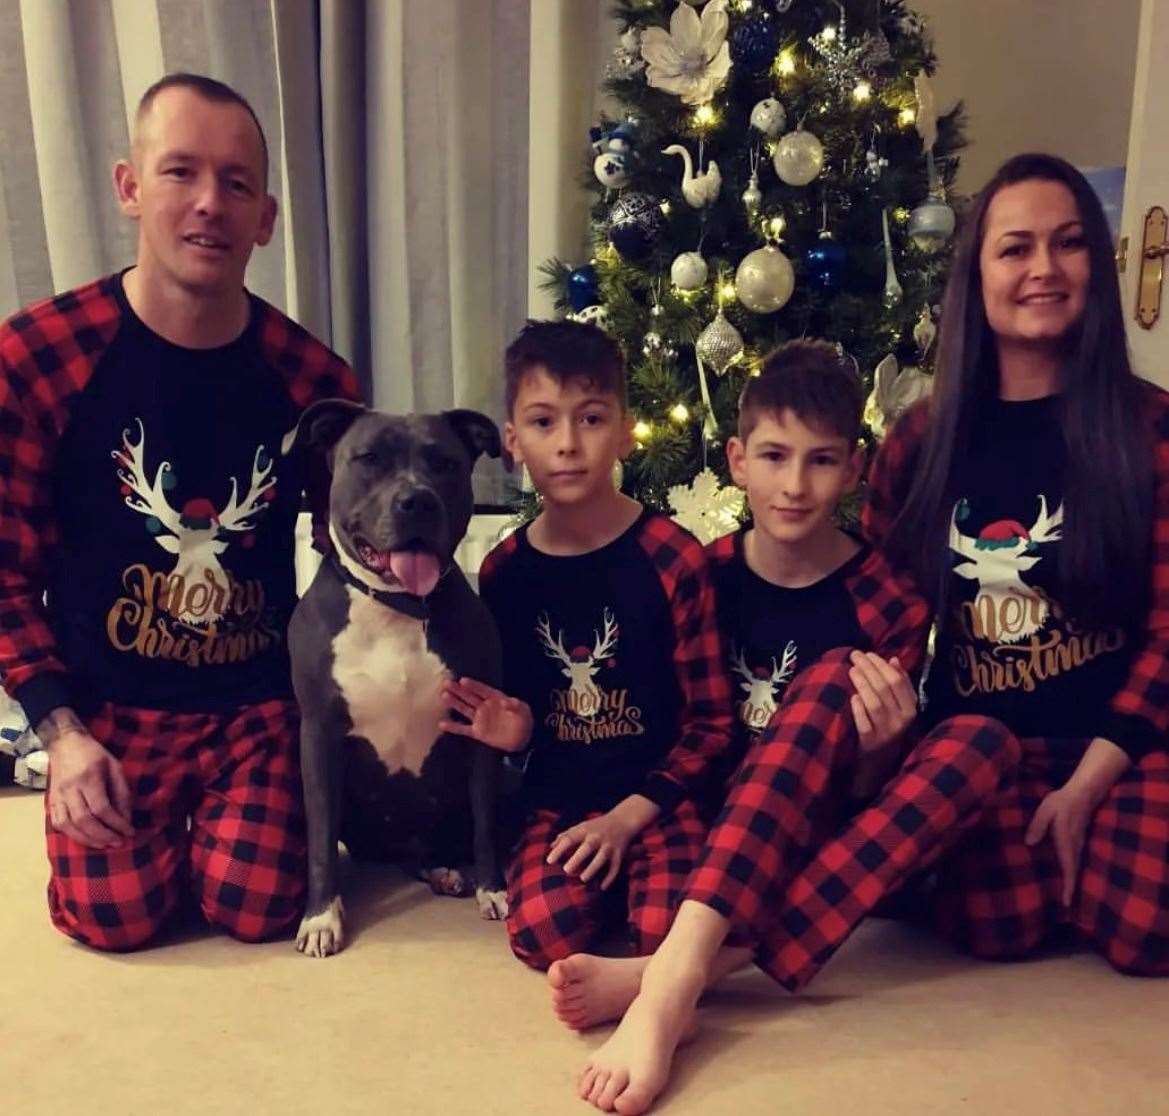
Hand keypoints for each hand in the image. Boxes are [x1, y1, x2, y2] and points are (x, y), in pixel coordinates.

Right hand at [40, 710, 133, 849]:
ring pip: (68, 825)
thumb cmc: (95, 755)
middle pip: (84, 820)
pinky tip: (86, 838)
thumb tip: (126, 819)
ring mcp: (58, 796)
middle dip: (103, 835)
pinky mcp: (51, 801)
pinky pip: (57, 824)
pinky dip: (72, 835)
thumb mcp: (115, 768)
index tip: (130, 832)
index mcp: (89, 778)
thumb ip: (122, 793)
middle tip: (118, 842)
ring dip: (87, 839)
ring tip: (104, 844)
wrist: (66, 744)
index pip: (102, 808)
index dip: (116, 824)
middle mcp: (70, 789)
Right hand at [439, 677, 532, 752]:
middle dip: (458, 690)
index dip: (473, 686)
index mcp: (496, 698)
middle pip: (469, 697)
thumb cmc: (524, 720)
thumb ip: (515, 705)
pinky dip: (453, 727)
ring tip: (443, 695)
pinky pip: (463, 729)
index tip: (463, 681)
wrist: (523, 739)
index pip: (482, 690)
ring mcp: (480, 719)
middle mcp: (485, 706)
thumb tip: (505, 701)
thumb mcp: (523, 710)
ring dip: (454, 703)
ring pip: (464, 709)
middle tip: (446, 683)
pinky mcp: (478, 732)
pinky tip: (442, 724)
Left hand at [546, 797, 656, 889]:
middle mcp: (597, 837)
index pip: (570, 838)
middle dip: (577, 858)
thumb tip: (550, 846)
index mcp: (584, 830)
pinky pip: (615, 867)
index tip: (549, 861)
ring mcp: (609, 846)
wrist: (623, 820)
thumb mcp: (581, 826)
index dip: (559, 849)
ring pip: (602, 858)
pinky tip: (602, 887)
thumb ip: (566, 835)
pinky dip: (610, 878)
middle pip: (587, 847)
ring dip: (593, 868)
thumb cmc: (596, 826)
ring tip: (582, 879)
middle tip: (566, 870)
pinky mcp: (619, 854)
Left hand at [849, 652, 916, 753]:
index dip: (882, 665)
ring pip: (875, 704)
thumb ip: (899, 683)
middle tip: (855, 655)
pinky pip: (865, 724)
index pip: (898, 681)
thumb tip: (893, 659)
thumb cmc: (888, 727)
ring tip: (852, 670)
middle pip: (885, 689)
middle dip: (869, 669)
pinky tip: (853, 697)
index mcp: (910, 709)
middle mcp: (901, 721)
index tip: (868, 653)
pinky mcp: (870, 743)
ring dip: (863, 684)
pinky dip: (859, 710)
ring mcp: (886, 733)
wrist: (880, 763)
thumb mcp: (899, 707)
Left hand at [1025, 781, 1095, 906]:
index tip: (1066, 902)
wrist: (1083, 793)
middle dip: (1069, 888)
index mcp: (1066, 842)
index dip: (1068, 885)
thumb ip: (1037, 826)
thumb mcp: (1045, 810)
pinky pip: (1074, 859)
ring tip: (1064, 894)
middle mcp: (1074, 846)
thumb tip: (1029, 843)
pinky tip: (1064, 873)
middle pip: (1073, 871)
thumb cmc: (1062, 802)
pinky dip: (1070, 870)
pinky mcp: (1078, 840)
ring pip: (1074, 866)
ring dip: (1070, 880)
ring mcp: (1078, 844)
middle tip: (1065, 905)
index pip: (1068, 867)